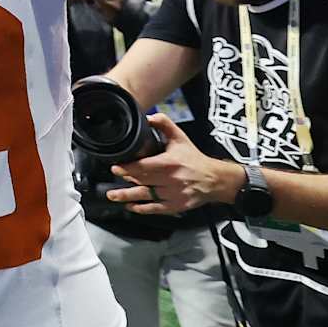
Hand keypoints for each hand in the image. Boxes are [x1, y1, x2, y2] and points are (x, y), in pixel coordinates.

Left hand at [108, 114, 243, 213]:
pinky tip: (131, 206)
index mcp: (170, 163)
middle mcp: (171, 180)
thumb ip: (164, 124)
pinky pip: (156, 209)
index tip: (115, 168)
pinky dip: (142, 208)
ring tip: (113, 196)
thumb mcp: (180, 138)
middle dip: (126, 179)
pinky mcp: (176, 206)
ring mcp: (173, 194)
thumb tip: (148, 117)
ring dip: (127, 196)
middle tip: (113, 177)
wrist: (214, 179)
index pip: (144, 166)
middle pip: (143, 180)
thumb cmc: (195, 159)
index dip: (128, 168)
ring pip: (146, 196)